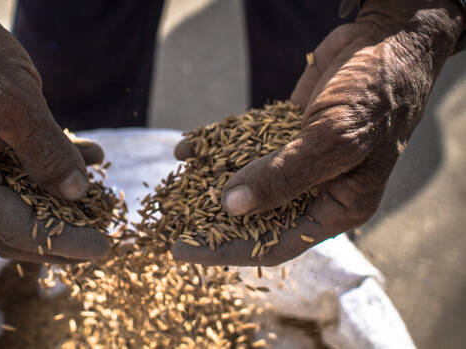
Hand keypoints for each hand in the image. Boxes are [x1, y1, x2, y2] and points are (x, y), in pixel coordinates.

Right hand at [0, 0, 108, 262]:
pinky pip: (23, 171)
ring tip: (105, 195)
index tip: (105, 248)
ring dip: (64, 202)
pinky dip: (56, 169)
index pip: (18, 230)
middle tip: (105, 234)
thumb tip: (76, 193)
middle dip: (63, 236)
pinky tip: (91, 155)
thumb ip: (46, 151)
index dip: (65, 244)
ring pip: (23, 201)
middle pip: (17, 229)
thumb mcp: (13, 100)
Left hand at [172, 0, 463, 265]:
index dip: (227, 249)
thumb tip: (231, 207)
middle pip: (257, 215)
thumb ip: (284, 176)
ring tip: (171, 187)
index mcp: (338, 205)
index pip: (275, 242)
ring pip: (246, 179)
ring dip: (208, 181)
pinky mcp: (284, 130)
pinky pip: (243, 144)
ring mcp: (298, 157)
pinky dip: (216, 145)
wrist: (387, 39)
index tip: (184, 249)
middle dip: (212, 218)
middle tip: (169, 221)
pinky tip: (188, 147)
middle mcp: (316, 187)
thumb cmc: (375, 94)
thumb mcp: (333, 140)